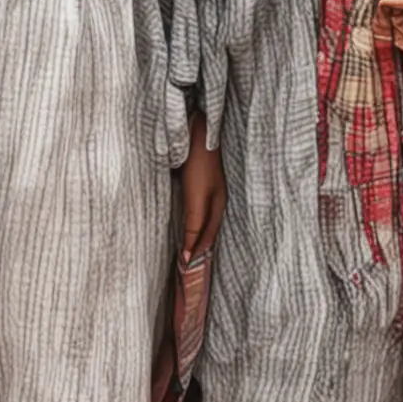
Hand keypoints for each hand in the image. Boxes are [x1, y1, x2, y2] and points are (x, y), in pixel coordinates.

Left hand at [178, 134, 224, 263]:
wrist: (198, 133)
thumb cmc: (199, 166)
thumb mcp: (197, 198)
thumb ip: (194, 225)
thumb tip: (189, 255)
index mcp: (219, 205)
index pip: (206, 238)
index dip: (196, 253)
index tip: (184, 268)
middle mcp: (216, 200)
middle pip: (206, 230)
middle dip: (197, 247)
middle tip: (184, 264)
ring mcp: (209, 190)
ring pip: (201, 220)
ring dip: (193, 234)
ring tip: (184, 248)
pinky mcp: (199, 182)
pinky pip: (195, 208)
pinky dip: (189, 221)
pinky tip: (183, 220)